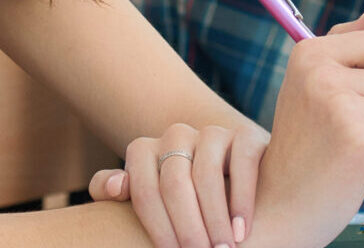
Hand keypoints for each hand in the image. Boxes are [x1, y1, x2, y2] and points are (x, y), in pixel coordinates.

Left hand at [88, 119, 268, 247]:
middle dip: (187, 227)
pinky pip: (243, 164)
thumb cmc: (178, 199)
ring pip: (207, 175)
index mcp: (144, 150)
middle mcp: (176, 135)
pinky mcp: (245, 136)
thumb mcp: (148, 196)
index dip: (158, 227)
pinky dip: (241, 200)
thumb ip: (118, 191)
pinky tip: (241, 229)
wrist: (230, 177)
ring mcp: (212, 133)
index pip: (144, 191)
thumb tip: (117, 186)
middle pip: (175, 184)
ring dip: (215, 219)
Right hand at [247, 5, 363, 247]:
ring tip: (353, 150)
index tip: (351, 96)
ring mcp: (341, 109)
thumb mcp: (316, 85)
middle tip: (347, 133)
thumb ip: (351, 44)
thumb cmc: (303, 146)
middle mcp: (323, 75)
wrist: (277, 206)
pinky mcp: (361, 143)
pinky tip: (359, 169)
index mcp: (310, 53)